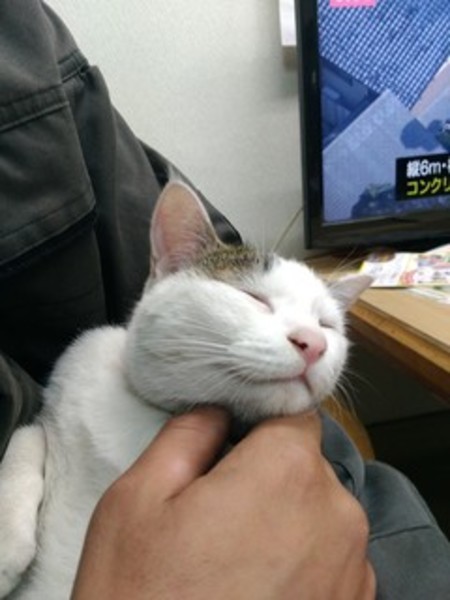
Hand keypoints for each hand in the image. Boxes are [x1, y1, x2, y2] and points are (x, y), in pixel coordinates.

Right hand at [71, 408, 374, 599]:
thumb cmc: (143, 597)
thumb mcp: (138, 498)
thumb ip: (187, 433)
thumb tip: (218, 410)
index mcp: (287, 471)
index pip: (293, 412)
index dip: (260, 420)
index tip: (231, 442)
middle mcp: (337, 514)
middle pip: (305, 463)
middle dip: (266, 473)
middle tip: (214, 511)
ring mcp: (353, 568)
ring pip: (318, 510)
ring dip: (284, 518)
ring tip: (232, 558)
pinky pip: (330, 556)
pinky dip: (300, 560)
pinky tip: (256, 589)